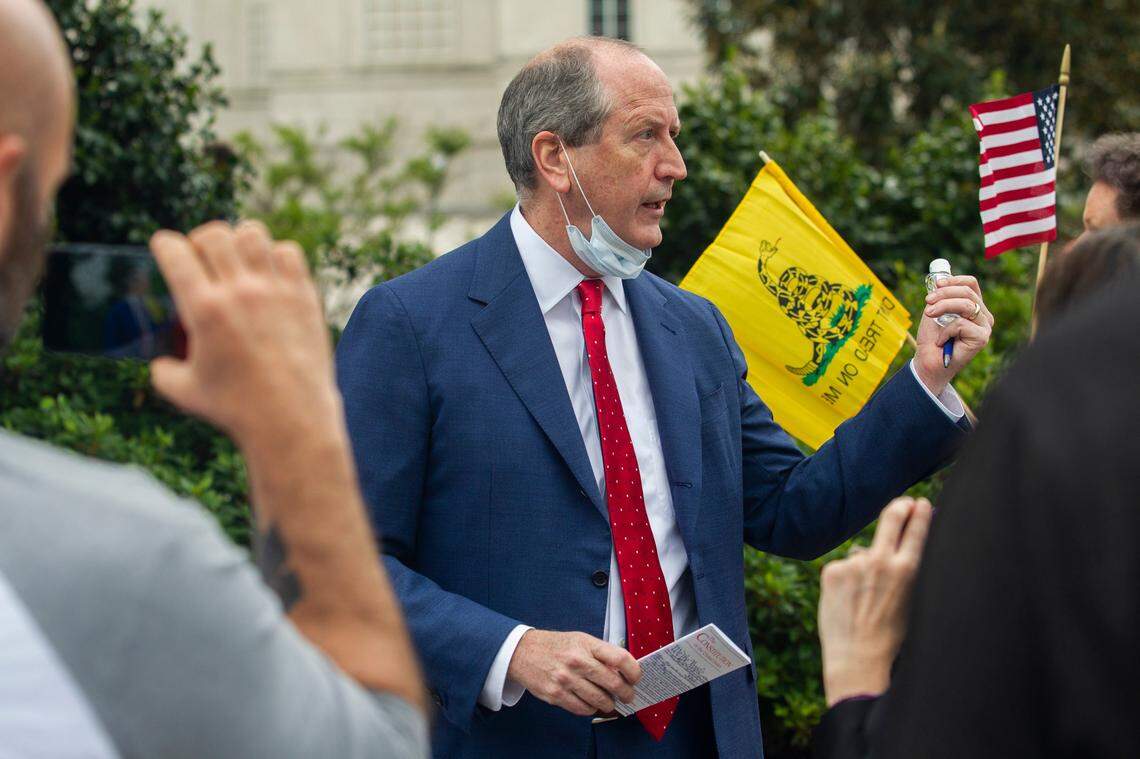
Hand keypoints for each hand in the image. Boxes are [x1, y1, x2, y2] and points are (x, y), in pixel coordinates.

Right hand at [148, 221, 338, 446]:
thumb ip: (163, 370)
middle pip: (214, 234)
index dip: (164, 244)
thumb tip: (160, 362)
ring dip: (238, 240)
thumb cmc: (236, 408)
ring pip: (252, 233)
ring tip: (237, 259)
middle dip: (200, 240)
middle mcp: (240, 292)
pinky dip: (275, 254)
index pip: (176, 252)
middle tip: (201, 256)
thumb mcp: (184, 392)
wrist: (292, 419)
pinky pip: (289, 253)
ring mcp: (276, 291)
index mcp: (205, 310)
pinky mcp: (304, 297)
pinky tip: (269, 271)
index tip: (164, 247)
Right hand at [506, 630, 640, 716]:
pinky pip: (582, 709)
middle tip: (629, 696)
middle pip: (613, 683)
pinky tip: (592, 704)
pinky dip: (591, 709)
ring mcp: (566, 679)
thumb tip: (623, 672)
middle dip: (626, 693)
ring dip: (609, 704)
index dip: (634, 671)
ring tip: (610, 702)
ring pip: (600, 700)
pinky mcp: (556, 695)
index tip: (636, 678)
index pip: (620, 658)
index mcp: (586, 644)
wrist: (522, 652)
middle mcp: (577, 661)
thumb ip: (601, 653)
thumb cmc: (556, 646)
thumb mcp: (580, 640)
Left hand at [817, 497, 932, 705]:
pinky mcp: (831, 570)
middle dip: (900, 507)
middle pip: (891, 517)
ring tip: (865, 600)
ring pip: (864, 553)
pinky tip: (848, 603)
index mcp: (908, 570)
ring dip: (866, 567)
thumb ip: (910, 572)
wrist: (858, 658)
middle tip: (903, 503)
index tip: (920, 503)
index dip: (919, 512)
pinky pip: (844, 567)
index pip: (916, 528)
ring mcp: (854, 564)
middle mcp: (881, 561)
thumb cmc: (891, 636)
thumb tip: (907, 546)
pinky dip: (846, 580)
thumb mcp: (914, 602)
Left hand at [913, 275, 993, 394]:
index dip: (954, 280)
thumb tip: (940, 278)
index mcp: (974, 306)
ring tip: (929, 314)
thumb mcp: (934, 311)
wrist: (928, 362)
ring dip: (943, 307)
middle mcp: (983, 315)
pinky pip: (961, 324)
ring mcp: (985, 327)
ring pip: (966, 305)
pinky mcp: (982, 338)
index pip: (971, 284)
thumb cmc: (932, 338)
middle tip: (927, 301)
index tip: (937, 283)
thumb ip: (940, 296)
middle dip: (943, 294)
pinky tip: (942, 341)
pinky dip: (945, 330)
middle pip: (967, 292)